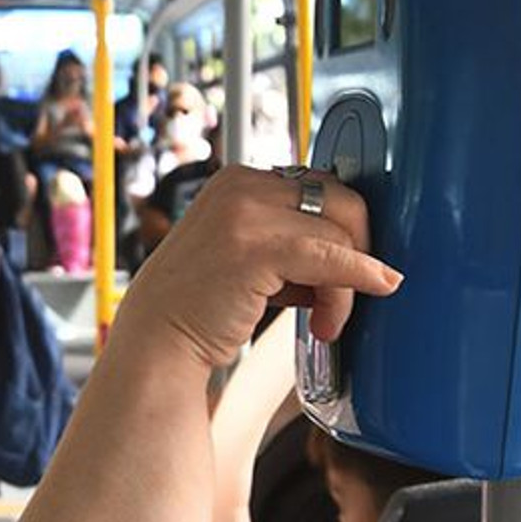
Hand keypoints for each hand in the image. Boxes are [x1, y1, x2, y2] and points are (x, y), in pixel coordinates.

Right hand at [116, 166, 400, 369]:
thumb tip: (351, 251)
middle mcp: (240, 186)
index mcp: (237, 180)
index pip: (321, 187)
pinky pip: (330, 257)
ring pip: (339, 233)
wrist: (158, 341)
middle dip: (357, 249)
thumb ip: (289, 241)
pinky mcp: (254, 248)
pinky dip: (357, 278)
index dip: (343, 231)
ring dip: (347, 285)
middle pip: (340, 201)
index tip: (345, 270)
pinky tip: (362, 298)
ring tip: (328, 323)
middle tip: (343, 297)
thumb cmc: (199, 307)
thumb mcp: (246, 255)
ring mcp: (245, 213)